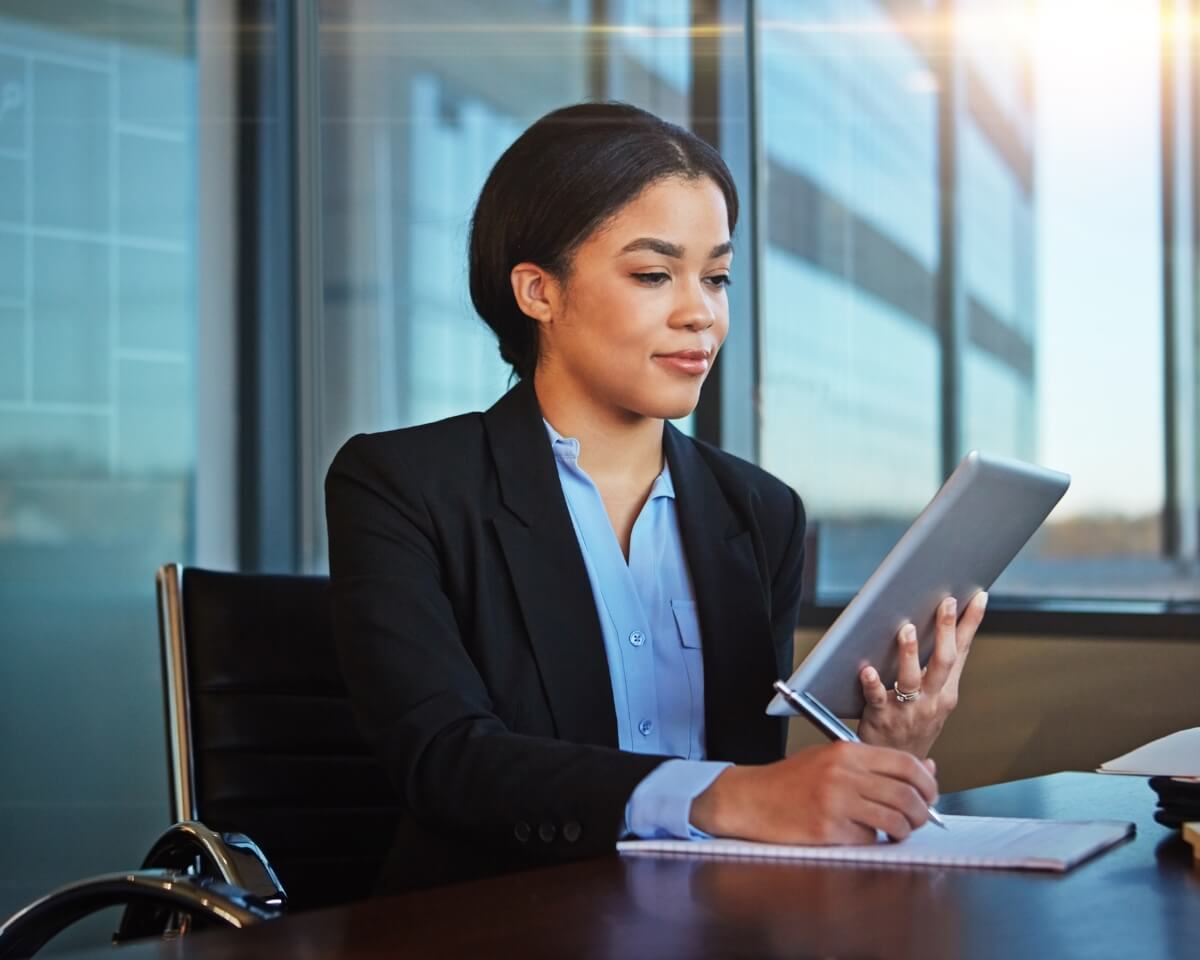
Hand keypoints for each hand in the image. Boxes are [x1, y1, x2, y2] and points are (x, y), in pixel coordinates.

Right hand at [690, 741, 938, 843]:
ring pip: (895, 821)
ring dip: (904, 830)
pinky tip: (863, 835)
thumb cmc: (792, 780)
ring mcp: (835, 803)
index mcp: (846, 752)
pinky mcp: (827, 831)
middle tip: (920, 818)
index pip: (906, 763)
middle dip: (923, 812)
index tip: (930, 794)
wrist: (751, 799)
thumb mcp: (833, 759)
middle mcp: (842, 774)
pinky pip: (869, 840)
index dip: (928, 782)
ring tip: (897, 830)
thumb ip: (877, 764)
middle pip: (907, 795)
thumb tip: (926, 769)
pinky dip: (874, 841)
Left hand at [857, 591, 987, 757]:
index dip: (971, 623)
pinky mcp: (882, 718)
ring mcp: (908, 710)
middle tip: (945, 603)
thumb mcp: (935, 700)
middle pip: (943, 661)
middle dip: (946, 630)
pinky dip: (872, 683)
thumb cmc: (914, 727)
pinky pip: (877, 698)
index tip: (978, 597)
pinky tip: (867, 669)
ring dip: (910, 654)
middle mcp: (932, 700)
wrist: (900, 769)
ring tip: (907, 630)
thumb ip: (936, 669)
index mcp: (946, 692)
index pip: (961, 651)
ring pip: (911, 679)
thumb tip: (936, 625)